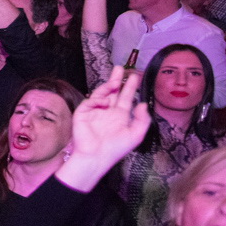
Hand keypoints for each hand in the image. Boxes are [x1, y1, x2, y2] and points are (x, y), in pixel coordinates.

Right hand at [56, 66, 151, 191]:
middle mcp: (107, 112)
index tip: (134, 76)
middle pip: (112, 91)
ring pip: (101, 94)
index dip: (130, 87)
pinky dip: (97, 99)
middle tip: (120, 68)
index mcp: (120, 116)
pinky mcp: (82, 113)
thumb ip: (142, 120)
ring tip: (115, 81)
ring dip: (108, 86)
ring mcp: (95, 112)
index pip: (125, 98)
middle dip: (116, 79)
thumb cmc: (115, 149)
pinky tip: (104, 102)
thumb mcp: (135, 135)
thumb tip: (143, 104)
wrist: (96, 156)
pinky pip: (90, 102)